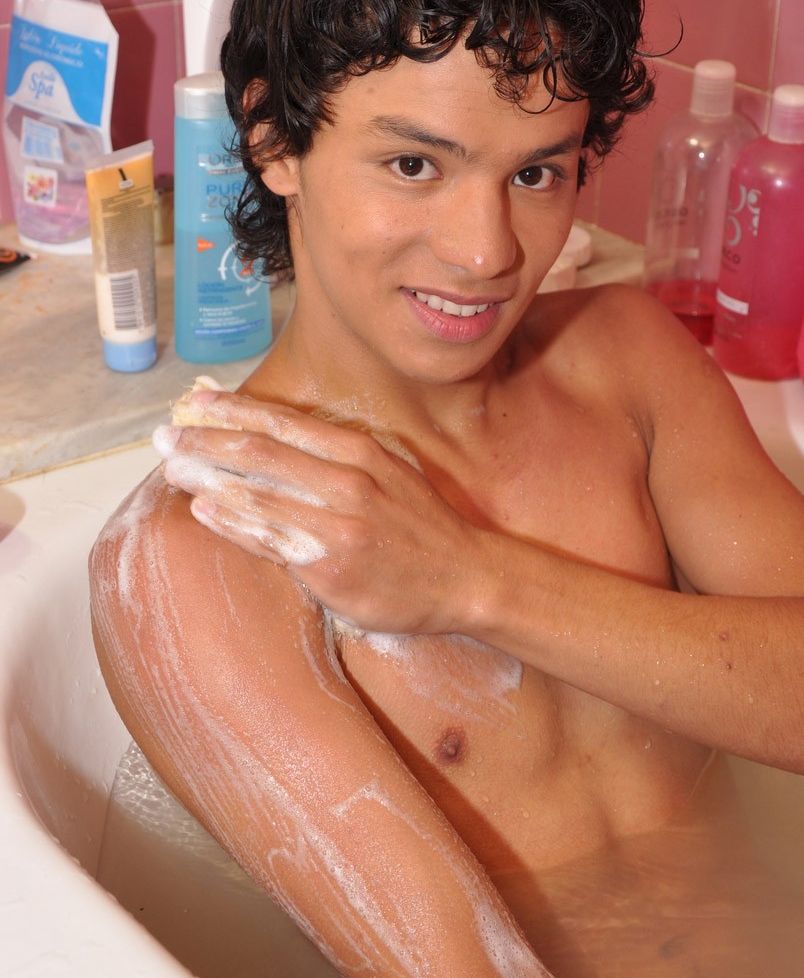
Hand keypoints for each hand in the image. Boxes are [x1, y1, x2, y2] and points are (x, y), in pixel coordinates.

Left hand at [152, 390, 478, 634]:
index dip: (232, 409)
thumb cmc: (420, 527)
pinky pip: (270, 539)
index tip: (195, 399)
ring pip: (259, 492)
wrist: (466, 577)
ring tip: (173, 468)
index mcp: (359, 451)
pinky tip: (204, 509)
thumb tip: (274, 437)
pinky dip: (232, 522)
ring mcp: (338, 522)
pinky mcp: (331, 564)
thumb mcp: (387, 472)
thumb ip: (335, 457)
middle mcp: (347, 479)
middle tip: (165, 436)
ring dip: (207, 477)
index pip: (282, 421)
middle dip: (206, 440)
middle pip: (261, 451)